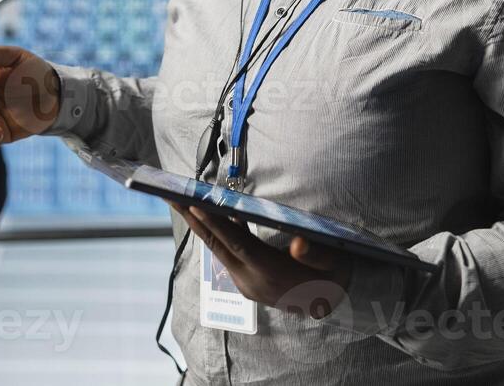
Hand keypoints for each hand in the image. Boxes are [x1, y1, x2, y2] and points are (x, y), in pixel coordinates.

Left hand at [173, 204, 352, 317]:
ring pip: (219, 250)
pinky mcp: (247, 283)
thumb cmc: (332, 277)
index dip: (214, 224)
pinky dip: (217, 235)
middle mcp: (252, 281)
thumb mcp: (333, 263)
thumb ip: (316, 254)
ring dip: (201, 227)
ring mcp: (247, 284)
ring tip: (182, 202)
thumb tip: (299, 242)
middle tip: (170, 197)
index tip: (193, 205)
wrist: (332, 305)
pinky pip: (228, 254)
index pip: (236, 245)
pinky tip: (211, 215)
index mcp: (270, 273)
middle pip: (217, 246)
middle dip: (194, 221)